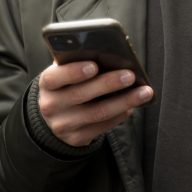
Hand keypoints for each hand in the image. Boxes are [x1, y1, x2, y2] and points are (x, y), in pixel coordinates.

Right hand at [37, 61, 154, 146]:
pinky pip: (102, 127)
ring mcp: (63, 125)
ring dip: (123, 101)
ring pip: (97, 113)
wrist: (56, 116)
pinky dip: (120, 116)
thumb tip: (109, 52)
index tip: (94, 65)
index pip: (55, 77)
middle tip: (130, 75)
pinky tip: (132, 106)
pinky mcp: (76, 138)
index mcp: (47, 83)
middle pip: (81, 95)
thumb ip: (79, 60)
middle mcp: (51, 106)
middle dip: (108, 84)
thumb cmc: (68, 84)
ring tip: (144, 92)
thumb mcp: (66, 71)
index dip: (73, 72)